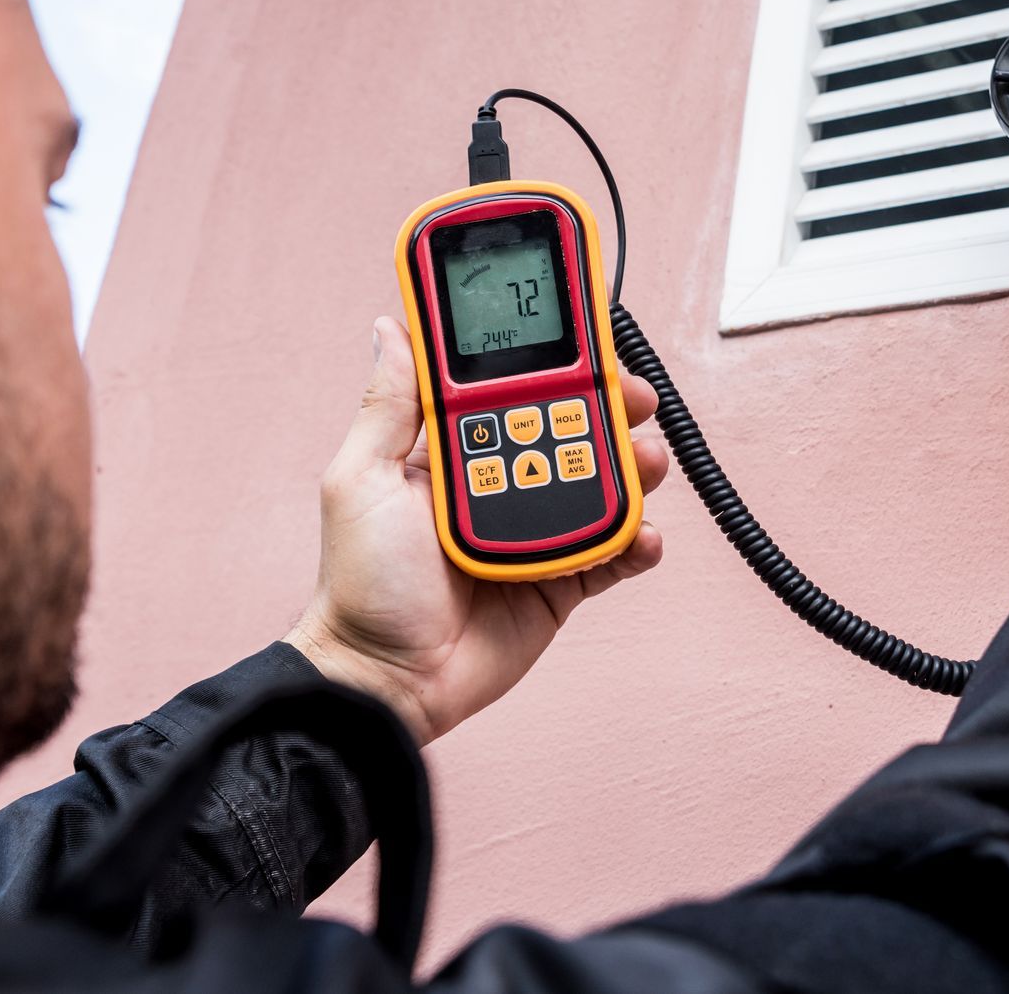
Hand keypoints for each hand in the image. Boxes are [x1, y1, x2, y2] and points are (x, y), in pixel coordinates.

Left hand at [286, 316, 670, 743]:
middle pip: (570, 434)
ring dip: (632, 470)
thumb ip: (389, 405)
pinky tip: (642, 535)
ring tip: (648, 464)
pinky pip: (609, 555)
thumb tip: (393, 328)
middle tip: (635, 400)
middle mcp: (499, 487)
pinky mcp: (560, 584)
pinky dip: (635, 542)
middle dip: (610, 411)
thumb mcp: (362, 480)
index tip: (586, 342)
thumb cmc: (361, 584)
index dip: (552, 368)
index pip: (512, 395)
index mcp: (455, 454)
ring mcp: (534, 535)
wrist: (386, 680)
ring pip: (599, 487)